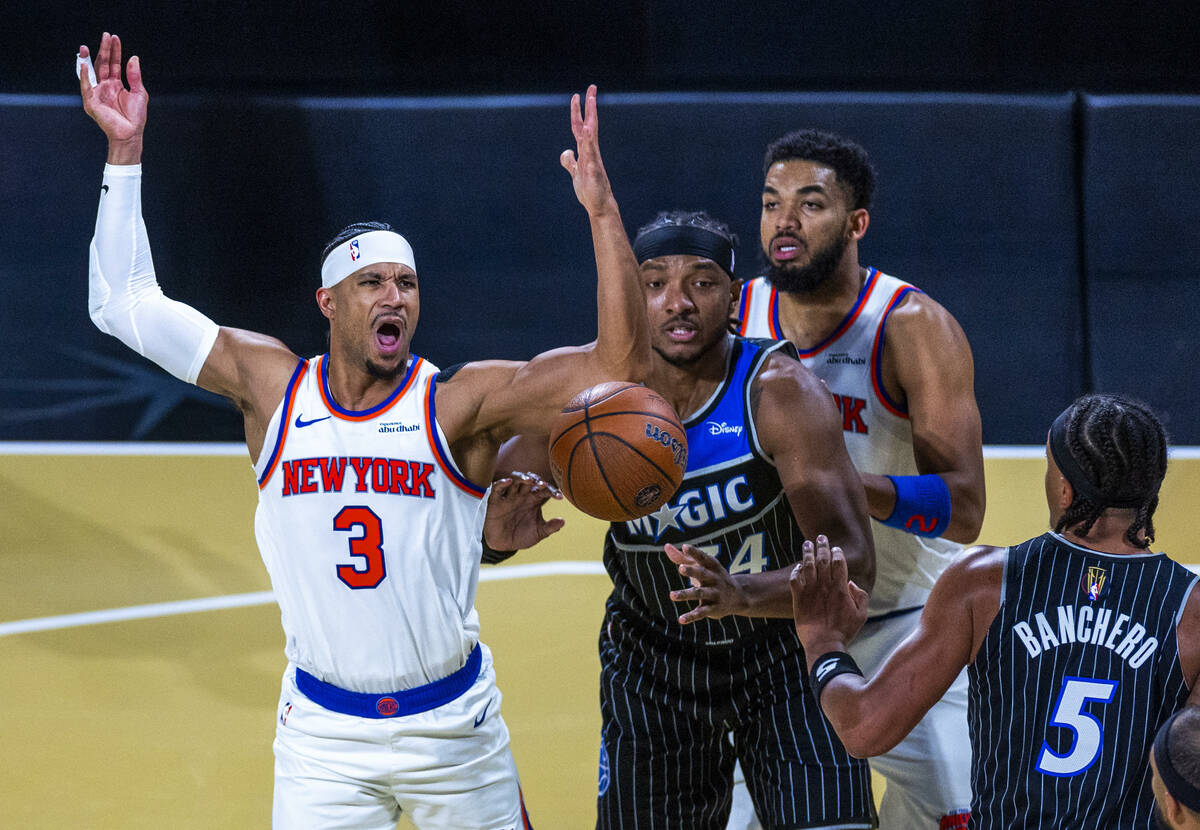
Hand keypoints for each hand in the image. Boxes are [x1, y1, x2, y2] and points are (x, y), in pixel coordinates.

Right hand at [78, 33, 147, 161]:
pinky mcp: (91, 102)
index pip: (113, 63)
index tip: (114, 38)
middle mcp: (104, 86)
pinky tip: (84, 65)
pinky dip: (84, 76)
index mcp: (115, 84)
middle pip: (102, 64)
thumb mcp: (139, 92)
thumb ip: (134, 76)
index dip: (114, 51)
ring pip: (91, 72)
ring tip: (87, 46)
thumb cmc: (135, 117)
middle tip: (105, 35)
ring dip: (88, 59)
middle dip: (103, 50)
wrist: (131, 133)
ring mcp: (96, 93)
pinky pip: (86, 87)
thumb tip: (133, 58)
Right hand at [483, 472, 564, 551]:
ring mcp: (509, 496)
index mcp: (534, 500)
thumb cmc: (522, 536)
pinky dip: (502, 483)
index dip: (552, 491)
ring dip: (522, 478)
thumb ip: (550, 527)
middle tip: (543, 484)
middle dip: (537, 480)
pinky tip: (508, 481)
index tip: (560, 497)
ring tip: (529, 480)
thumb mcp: (538, 533)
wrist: (503, 545)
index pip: (544, 491)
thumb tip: (563, 521)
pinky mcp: (495, 500)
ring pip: (515, 480)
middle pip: (530, 481)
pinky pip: (497, 488)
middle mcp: (522, 495)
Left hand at [559, 85, 616, 216]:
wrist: (599, 205)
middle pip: (589, 125)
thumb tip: (565, 152)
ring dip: (591, 120)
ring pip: (591, 136)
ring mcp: (593, 160)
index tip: (577, 95)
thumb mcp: (575, 172)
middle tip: (591, 88)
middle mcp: (590, 151)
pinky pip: (591, 154)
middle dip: (589, 107)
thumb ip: (569, 161)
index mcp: (584, 151)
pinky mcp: (594, 171)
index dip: (577, 111)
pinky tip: (588, 133)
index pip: (580, 126)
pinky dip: (589, 143)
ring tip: (590, 103)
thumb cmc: (589, 190)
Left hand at [666, 543, 748, 623]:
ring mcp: (714, 594)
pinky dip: (691, 616)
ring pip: (699, 593)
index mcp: (712, 566)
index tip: (685, 547)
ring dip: (685, 594)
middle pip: (702, 574)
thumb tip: (666, 546)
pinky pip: (701, 612)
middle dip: (692, 571)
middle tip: (681, 568)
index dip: (694, 552)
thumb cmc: (713, 577)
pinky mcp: (713, 609)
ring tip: (672, 595)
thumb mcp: (701, 566)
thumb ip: (682, 557)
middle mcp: (714, 579)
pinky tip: (681, 619)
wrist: (738, 597)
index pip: (703, 558)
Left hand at [789, 535, 868, 650]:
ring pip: (808, 566)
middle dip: (822, 546)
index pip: (839, 563)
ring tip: (807, 543)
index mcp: (841, 588)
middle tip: (820, 537)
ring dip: (807, 553)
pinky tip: (798, 567)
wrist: (824, 645)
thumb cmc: (844, 631)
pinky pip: (795, 580)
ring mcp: (810, 591)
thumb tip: (852, 583)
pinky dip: (796, 571)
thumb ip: (861, 596)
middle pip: (823, 559)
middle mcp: (825, 586)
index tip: (836, 548)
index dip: (837, 552)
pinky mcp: (798, 599)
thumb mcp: (861, 615)